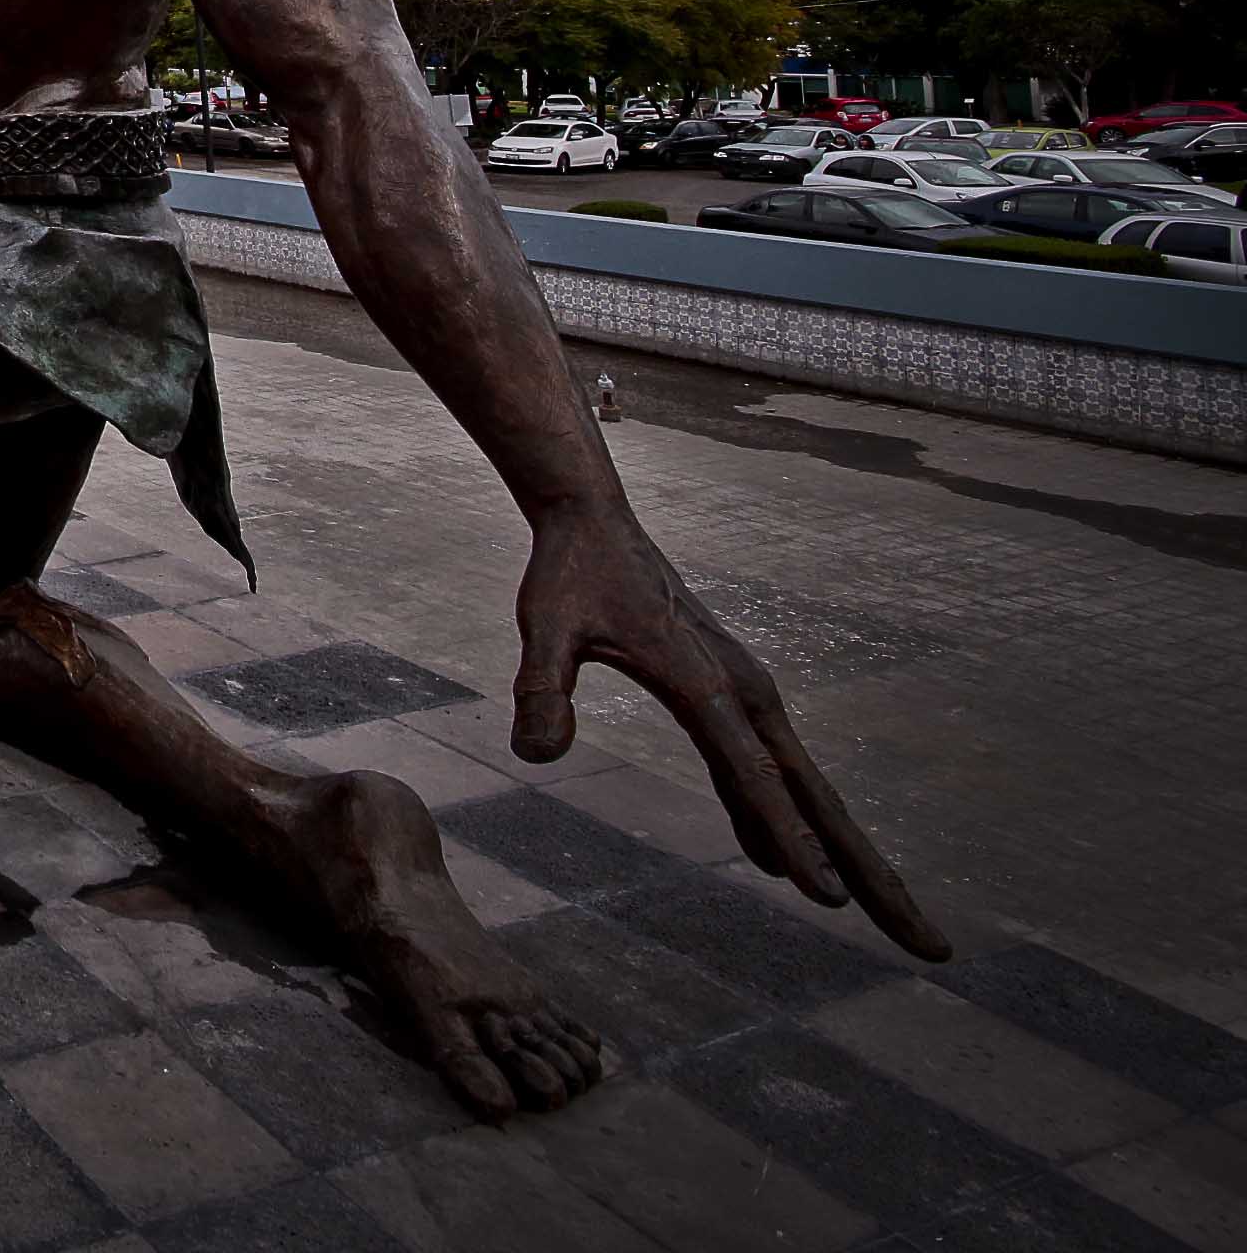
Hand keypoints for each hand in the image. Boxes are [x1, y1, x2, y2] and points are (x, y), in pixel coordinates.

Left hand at [511, 505, 947, 958]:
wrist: (595, 522)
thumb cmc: (569, 573)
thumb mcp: (544, 624)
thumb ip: (542, 689)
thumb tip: (537, 756)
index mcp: (709, 687)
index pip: (756, 780)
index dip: (789, 841)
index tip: (828, 900)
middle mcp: (747, 697)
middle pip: (822, 804)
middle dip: (877, 879)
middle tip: (934, 950)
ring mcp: (747, 700)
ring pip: (809, 795)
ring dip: (851, 859)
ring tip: (897, 925)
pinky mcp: (731, 702)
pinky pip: (766, 777)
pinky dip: (785, 822)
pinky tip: (780, 863)